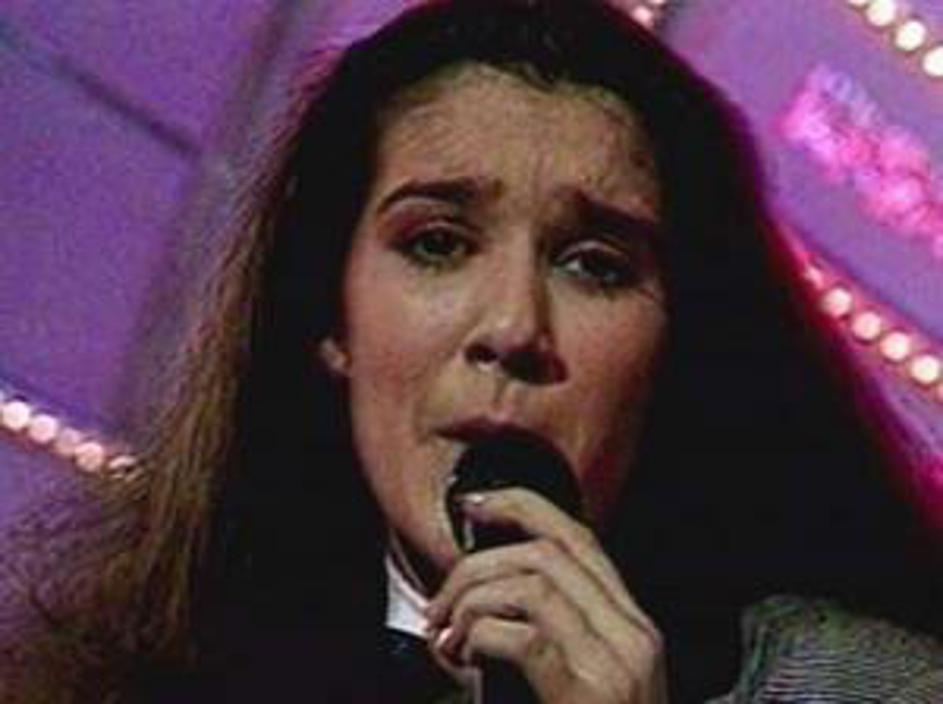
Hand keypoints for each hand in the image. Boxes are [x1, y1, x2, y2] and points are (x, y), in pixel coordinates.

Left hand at [425, 489, 667, 703]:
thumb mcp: (581, 681)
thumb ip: (553, 635)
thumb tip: (485, 600)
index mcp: (631, 624)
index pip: (579, 536)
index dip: (521, 507)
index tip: (472, 505)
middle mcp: (634, 632)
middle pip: (546, 552)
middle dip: (475, 566)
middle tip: (439, 608)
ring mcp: (619, 660)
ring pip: (530, 582)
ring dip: (470, 601)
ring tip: (446, 639)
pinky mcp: (592, 691)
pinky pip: (523, 633)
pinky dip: (479, 635)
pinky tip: (462, 660)